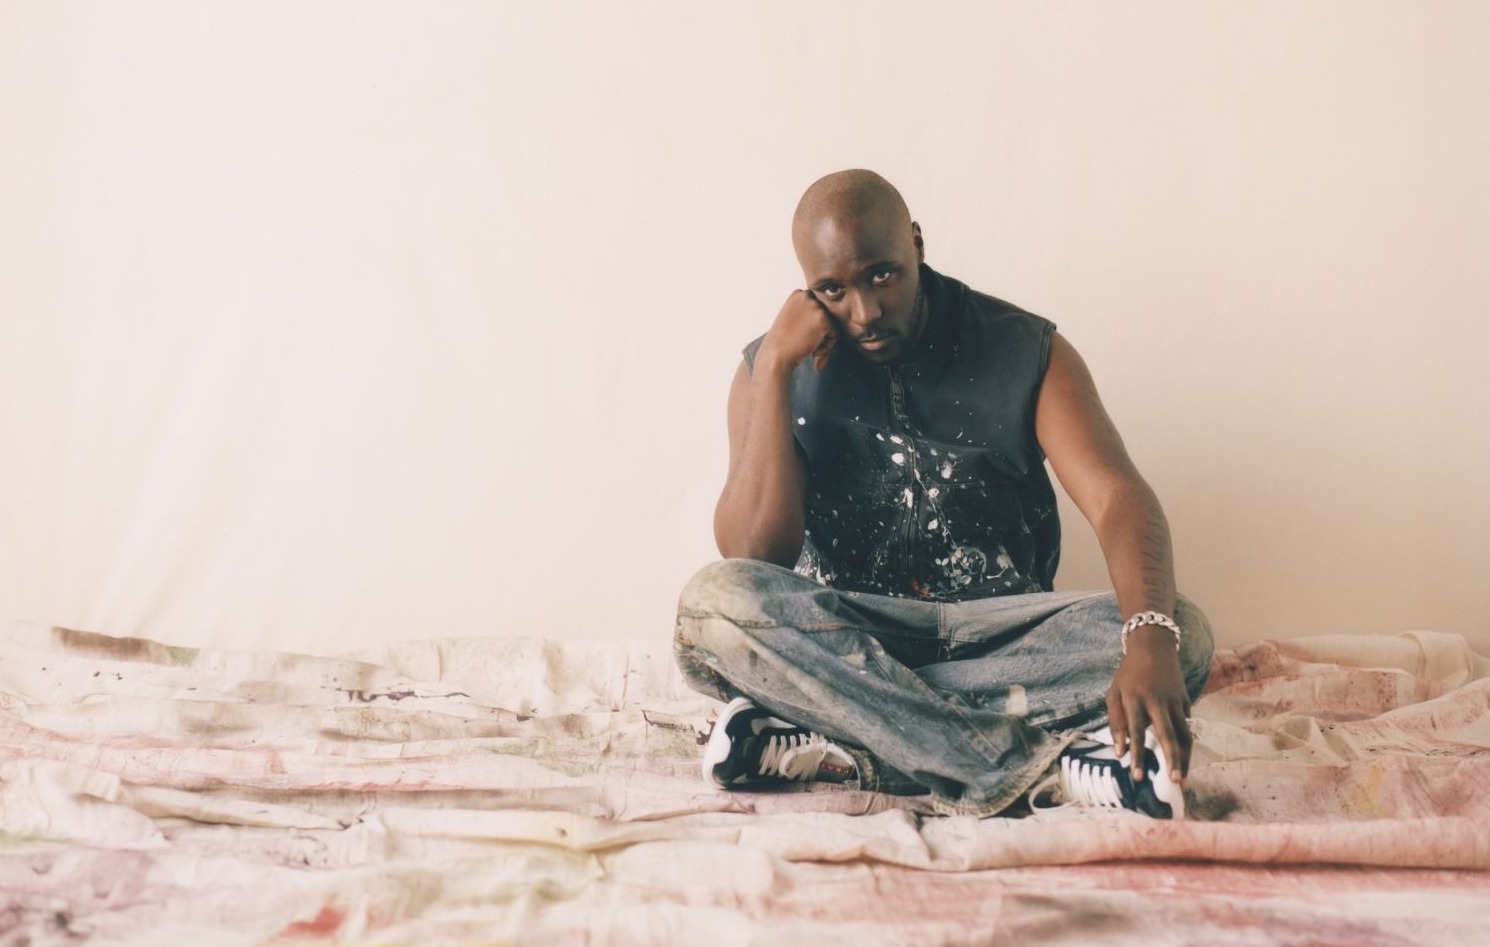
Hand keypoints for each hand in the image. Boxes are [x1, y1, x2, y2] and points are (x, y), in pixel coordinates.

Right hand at [757, 290, 838, 372]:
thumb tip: (822, 315)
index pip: (817, 310)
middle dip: (819, 333)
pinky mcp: (823, 319)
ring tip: (808, 348)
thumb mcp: (790, 319)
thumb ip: (805, 313)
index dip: (812, 326)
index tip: (801, 336)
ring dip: (823, 341)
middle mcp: (807, 296)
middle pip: (826, 316)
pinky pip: (834, 335)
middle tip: (806, 345)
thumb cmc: (781, 343)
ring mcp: (815, 306)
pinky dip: (827, 347)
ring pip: (831, 326)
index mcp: (798, 294)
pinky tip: (812, 351)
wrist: (775, 355)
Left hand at [1106, 626, 1191, 784]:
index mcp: (1135, 699)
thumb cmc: (1128, 675)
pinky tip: (1182, 760)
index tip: (1138, 777)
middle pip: (1168, 735)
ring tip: (1181, 778)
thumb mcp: (1114, 693)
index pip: (1136, 732)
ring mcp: (1175, 701)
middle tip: (1174, 783)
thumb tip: (1119, 753)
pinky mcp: (1186, 701)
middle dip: (1172, 760)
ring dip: (1184, 758)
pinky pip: (1186, 726)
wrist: (1153, 648)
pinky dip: (1185, 744)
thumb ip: (1115, 722)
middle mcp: (1157, 701)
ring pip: (1184, 734)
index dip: (1137, 755)